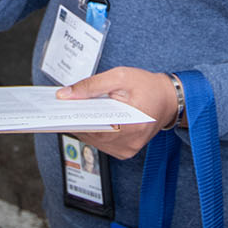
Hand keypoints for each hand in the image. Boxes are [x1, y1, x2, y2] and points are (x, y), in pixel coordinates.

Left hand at [57, 67, 179, 160]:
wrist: (168, 99)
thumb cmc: (147, 86)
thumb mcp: (119, 76)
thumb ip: (91, 85)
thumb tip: (66, 95)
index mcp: (130, 125)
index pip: (92, 126)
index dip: (73, 118)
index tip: (58, 110)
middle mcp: (128, 143)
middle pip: (91, 135)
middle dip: (76, 120)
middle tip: (61, 107)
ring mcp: (126, 150)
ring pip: (94, 141)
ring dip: (83, 126)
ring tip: (73, 111)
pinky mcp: (125, 151)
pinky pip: (101, 143)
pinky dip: (93, 131)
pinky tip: (87, 118)